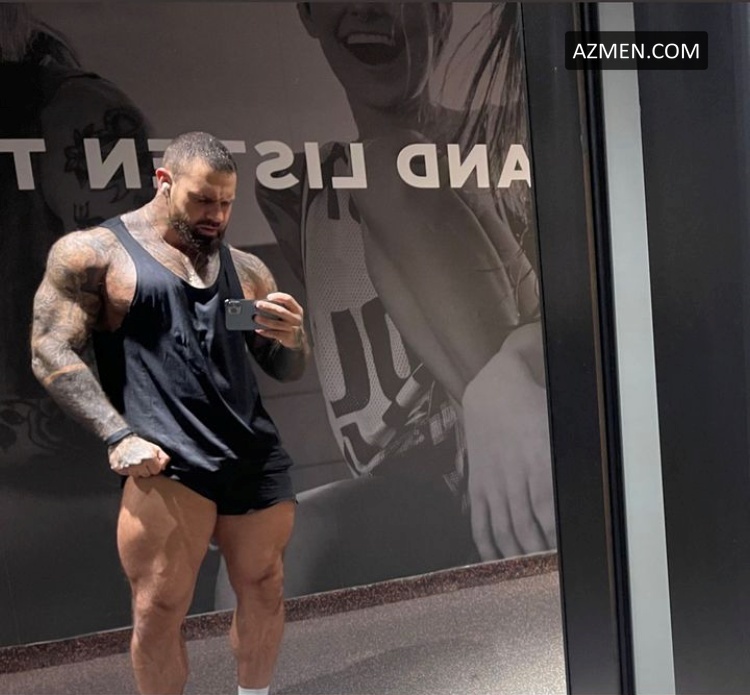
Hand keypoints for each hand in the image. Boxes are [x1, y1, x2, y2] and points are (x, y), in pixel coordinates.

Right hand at [108, 435, 169, 477]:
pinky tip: (129, 464)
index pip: (156, 471)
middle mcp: (139, 463)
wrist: (123, 441)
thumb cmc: (141, 445)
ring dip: (137, 471)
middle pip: (147, 475)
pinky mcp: (120, 469)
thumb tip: (164, 468)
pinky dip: (129, 471)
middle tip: (142, 461)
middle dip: (146, 470)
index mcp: (149, 458)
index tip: (150, 461)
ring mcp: (129, 467)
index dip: (154, 467)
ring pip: (137, 476)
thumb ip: (164, 457)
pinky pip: (128, 475)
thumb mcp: (155, 448)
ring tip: (135, 462)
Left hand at [253, 292, 305, 350]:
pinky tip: (258, 329)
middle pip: (281, 311)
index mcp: (297, 310)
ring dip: (264, 320)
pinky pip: (274, 334)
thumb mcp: (289, 314)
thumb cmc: (289, 322)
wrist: (297, 339)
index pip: (288, 300)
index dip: (278, 296)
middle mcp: (296, 318)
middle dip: (268, 307)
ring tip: (255, 318)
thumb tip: (262, 306)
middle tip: (258, 304)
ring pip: (276, 324)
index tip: (268, 297)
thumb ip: (279, 309)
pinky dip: (265, 332)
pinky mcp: (288, 337)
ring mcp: (293, 329)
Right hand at [461, 322, 555, 559]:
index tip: (567, 559)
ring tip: (530, 576)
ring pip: (504, 529)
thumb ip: (571, 459)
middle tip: (552, 577)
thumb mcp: (559, 427)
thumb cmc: (534, 409)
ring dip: (517, 556)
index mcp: (539, 459)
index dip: (556, 539)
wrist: (492, 392)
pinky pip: (480, 521)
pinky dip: (487, 546)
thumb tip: (597, 485)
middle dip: (539, 556)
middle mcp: (514, 474)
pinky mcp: (478, 484)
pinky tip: (498, 563)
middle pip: (526, 527)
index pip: (549, 511)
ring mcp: (493, 481)